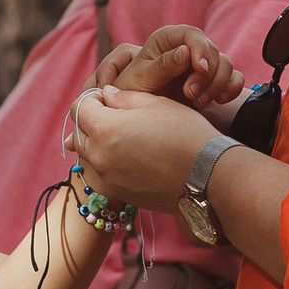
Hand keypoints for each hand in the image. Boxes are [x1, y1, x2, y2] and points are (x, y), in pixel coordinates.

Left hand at [72, 86, 219, 208]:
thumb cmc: (185, 133)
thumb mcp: (156, 104)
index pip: (79, 108)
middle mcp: (100, 157)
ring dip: (102, 144)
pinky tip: (141, 158)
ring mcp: (110, 179)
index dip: (92, 99)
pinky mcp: (123, 194)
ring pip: (92, 156)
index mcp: (105, 129)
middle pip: (80, 135)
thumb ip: (124, 97)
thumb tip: (107, 95)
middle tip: (117, 116)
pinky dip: (115, 163)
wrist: (209, 176)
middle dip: (92, 122)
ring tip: (130, 137)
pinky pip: (109, 174)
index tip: (108, 98)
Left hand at [98, 26, 244, 105]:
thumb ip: (162, 65)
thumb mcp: (143, 78)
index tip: (201, 69)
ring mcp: (202, 64)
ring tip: (198, 102)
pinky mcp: (212, 80)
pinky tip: (219, 100)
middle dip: (206, 75)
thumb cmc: (134, 90)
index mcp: (168, 39)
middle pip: (212, 51)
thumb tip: (185, 52)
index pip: (192, 34)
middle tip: (190, 94)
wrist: (139, 111)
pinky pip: (233, 78)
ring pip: (225, 64)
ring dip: (217, 84)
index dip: (200, 48)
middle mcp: (188, 47)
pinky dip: (231, 89)